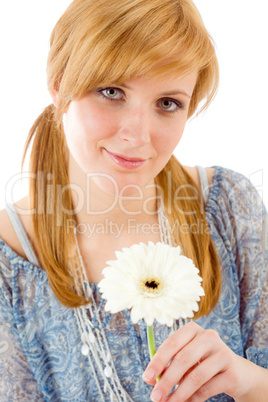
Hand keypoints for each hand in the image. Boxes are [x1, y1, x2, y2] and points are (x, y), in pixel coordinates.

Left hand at [142, 322, 266, 400]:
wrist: (236, 373)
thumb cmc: (202, 363)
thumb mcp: (185, 361)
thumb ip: (168, 366)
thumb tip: (151, 380)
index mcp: (192, 329)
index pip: (172, 343)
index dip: (158, 361)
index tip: (146, 378)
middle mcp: (208, 336)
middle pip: (183, 359)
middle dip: (167, 380)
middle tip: (155, 397)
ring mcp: (222, 353)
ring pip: (196, 376)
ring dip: (179, 393)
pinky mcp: (232, 371)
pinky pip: (208, 388)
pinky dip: (193, 399)